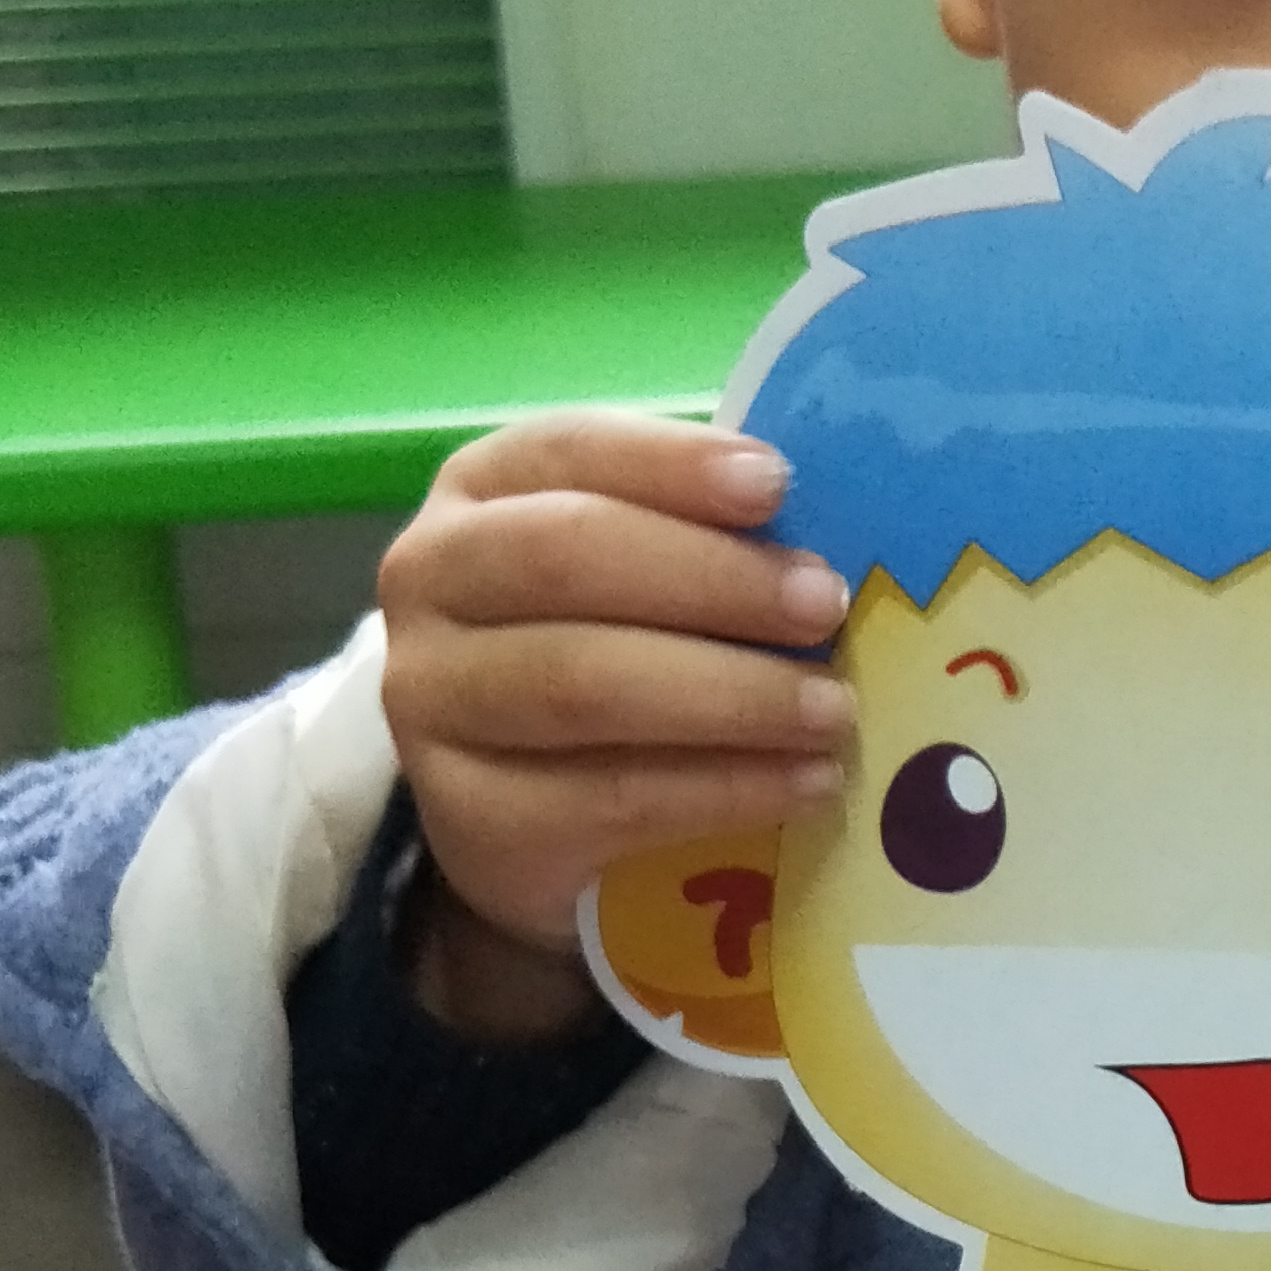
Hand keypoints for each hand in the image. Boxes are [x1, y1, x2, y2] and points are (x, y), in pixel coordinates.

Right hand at [375, 415, 851, 1026]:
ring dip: (730, 694)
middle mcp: (429, 580)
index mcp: (480, 491)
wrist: (525, 819)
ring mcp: (432, 702)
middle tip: (825, 606)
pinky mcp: (471, 818)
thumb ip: (708, 532)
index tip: (776, 484)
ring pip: (584, 684)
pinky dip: (724, 789)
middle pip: (565, 558)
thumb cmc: (609, 653)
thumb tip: (841, 516)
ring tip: (834, 711)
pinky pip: (611, 798)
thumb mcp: (643, 572)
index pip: (567, 450)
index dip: (672, 464)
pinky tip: (804, 783)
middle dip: (712, 580)